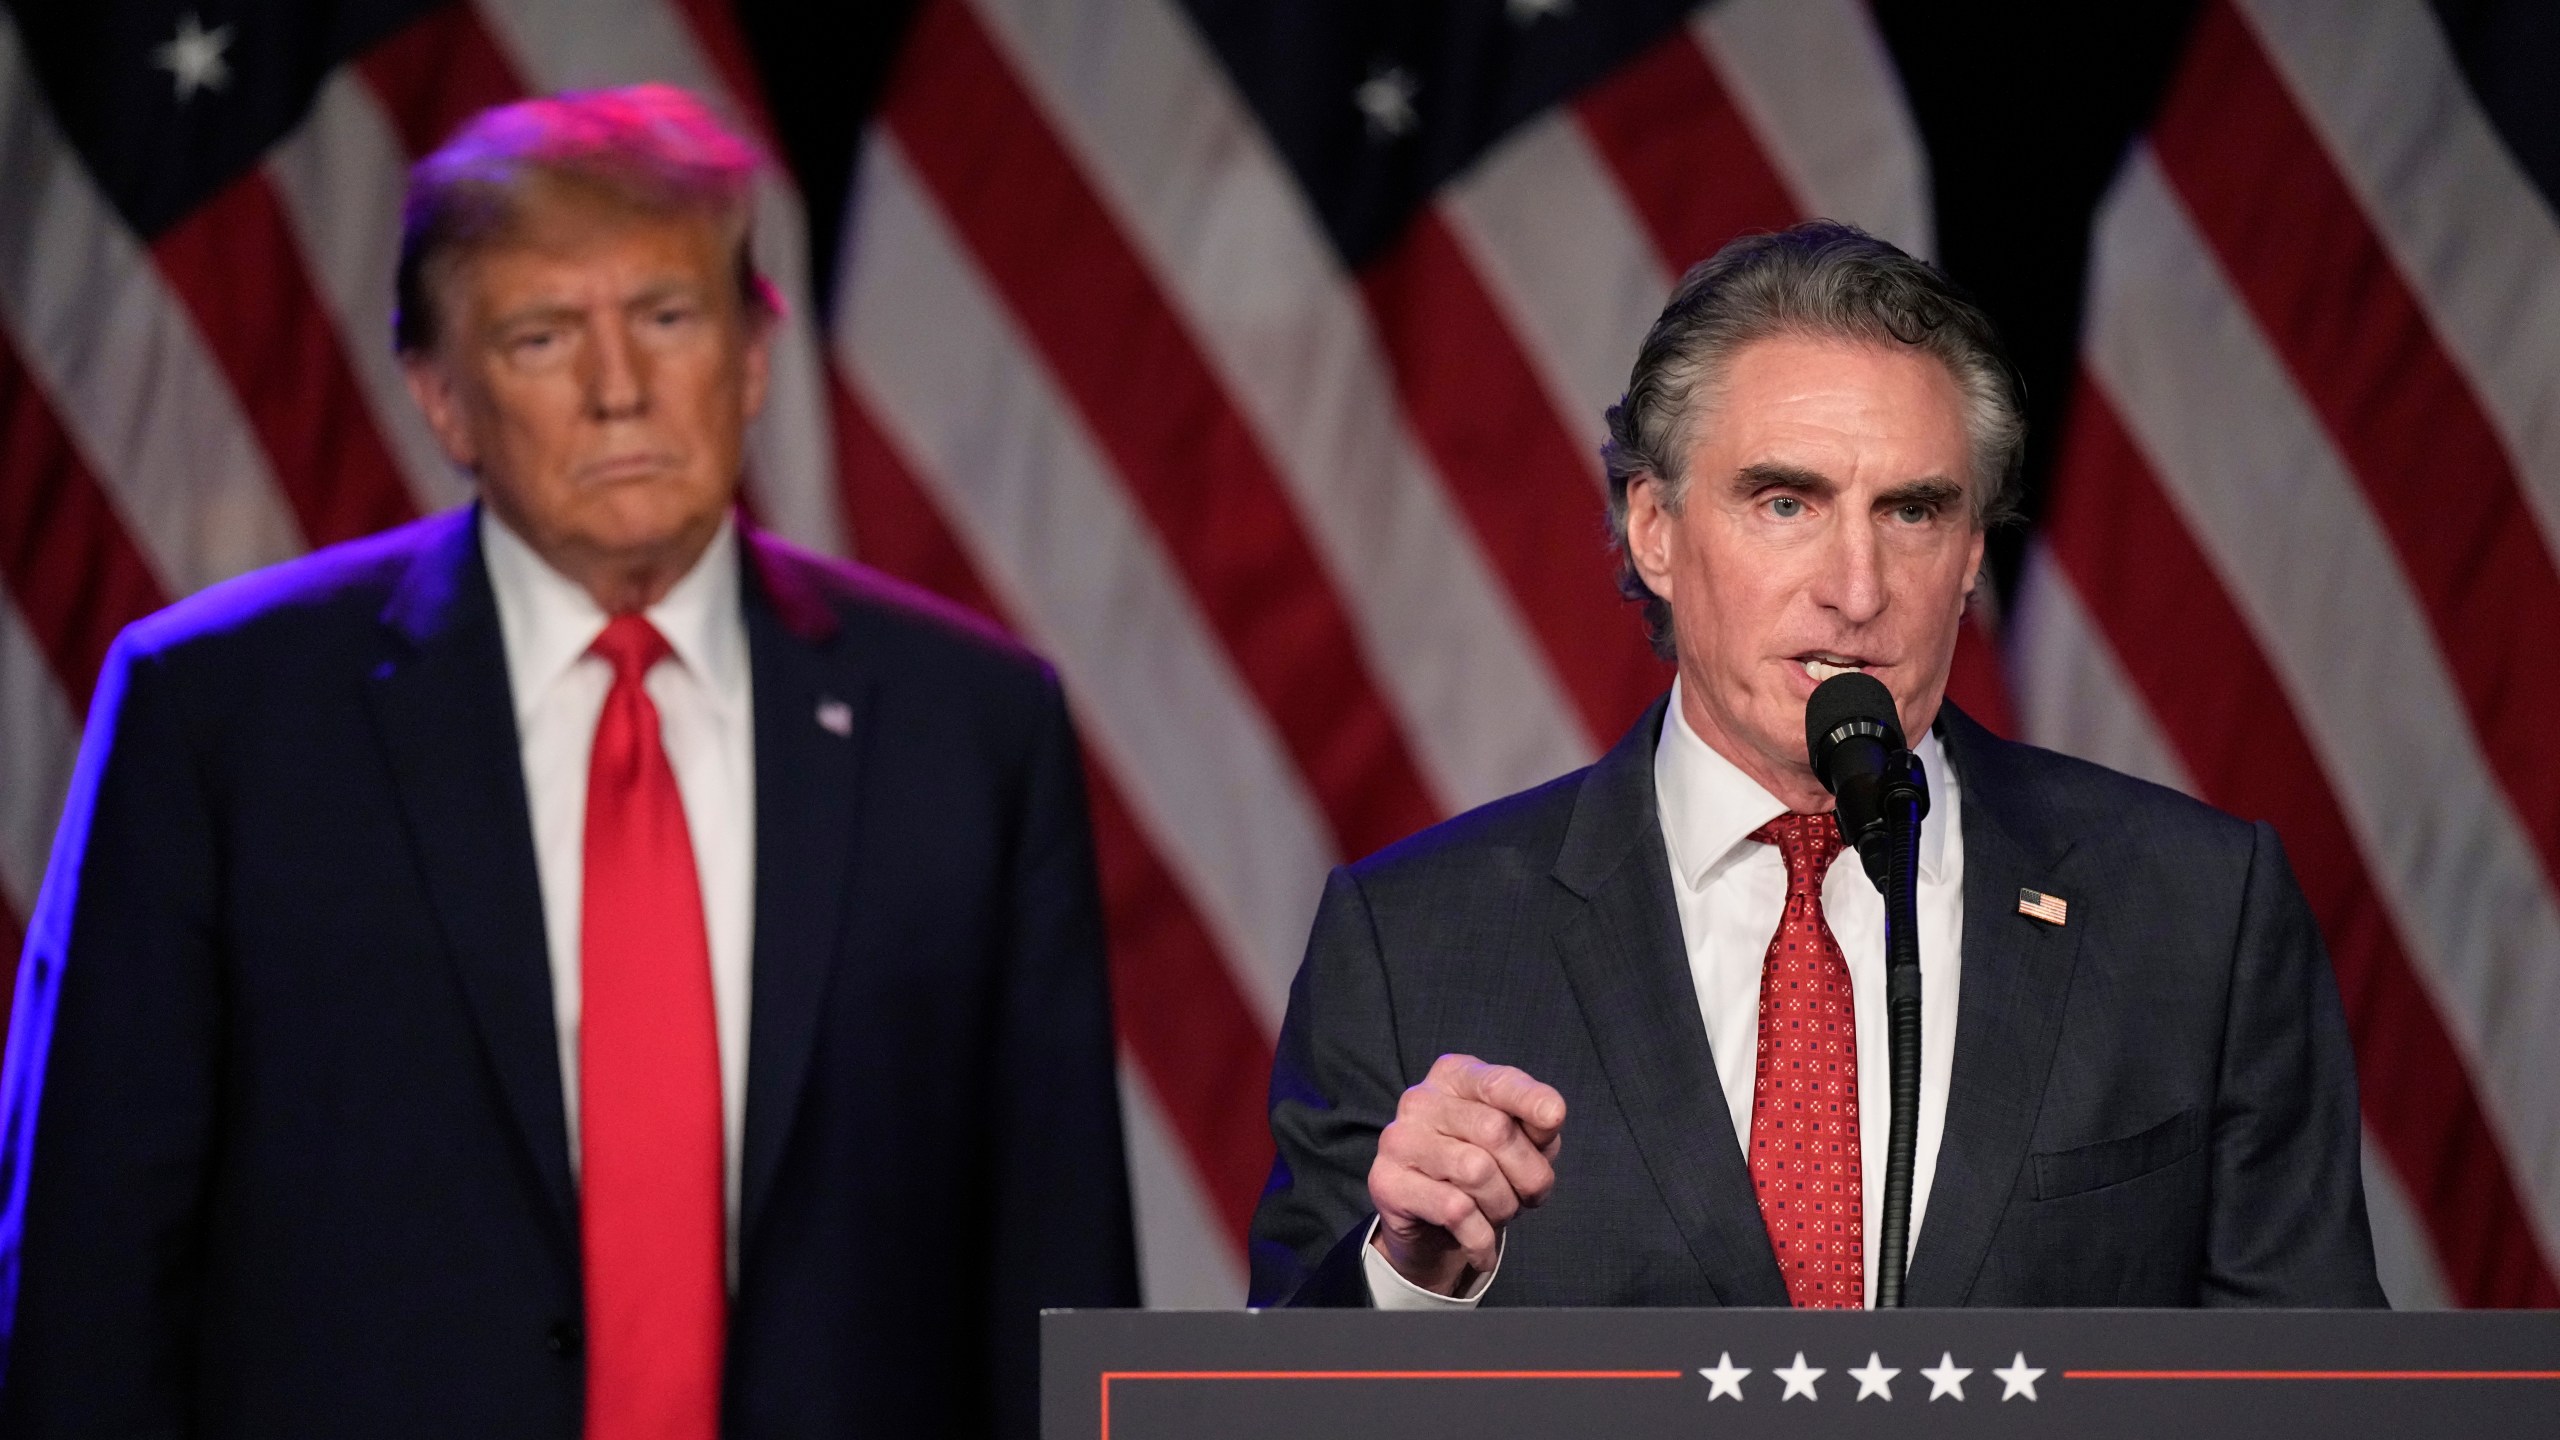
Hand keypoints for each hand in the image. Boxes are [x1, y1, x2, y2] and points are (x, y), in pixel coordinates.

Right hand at [1367, 1053, 1565, 1295]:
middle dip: (1529, 1174)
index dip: (1528, 1098)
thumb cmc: (1481, 1171)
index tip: (1554, 1115)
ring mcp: (1399, 1140)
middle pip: (1495, 1130)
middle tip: (1529, 1196)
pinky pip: (1455, 1211)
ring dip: (1504, 1206)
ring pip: (1477, 1172)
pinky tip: (1484, 1249)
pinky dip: (1481, 1239)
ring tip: (1498, 1213)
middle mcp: (1421, 1100)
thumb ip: (1536, 1125)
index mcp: (1454, 1077)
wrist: (1429, 1227)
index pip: (1496, 1082)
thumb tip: (1549, 1113)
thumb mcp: (1518, 1142)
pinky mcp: (1387, 1183)